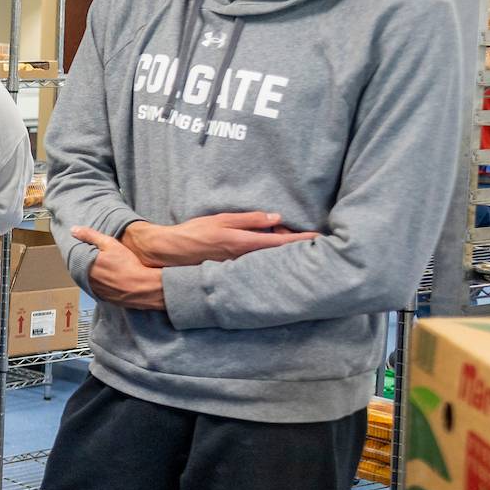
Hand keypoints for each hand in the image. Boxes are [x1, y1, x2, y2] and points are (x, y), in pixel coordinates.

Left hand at [71, 226, 168, 311]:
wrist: (143, 287)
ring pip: (89, 280)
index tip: (87, 250)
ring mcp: (95, 291)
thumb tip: (73, 230)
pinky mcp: (104, 298)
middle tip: (97, 259)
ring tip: (104, 269)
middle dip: (87, 264)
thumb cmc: (128, 264)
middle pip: (81, 270)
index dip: (81, 253)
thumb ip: (90, 236)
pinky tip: (110, 279)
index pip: (75, 258)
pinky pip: (98, 290)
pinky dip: (101, 284)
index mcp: (86, 266)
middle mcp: (87, 280)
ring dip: (93, 275)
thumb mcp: (110, 244)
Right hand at [123, 212, 318, 266]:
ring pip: (268, 261)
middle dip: (296, 249)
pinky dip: (268, 260)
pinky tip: (272, 256)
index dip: (300, 240)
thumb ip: (249, 219)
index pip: (280, 243)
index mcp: (243, 243)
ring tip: (297, 249)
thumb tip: (275, 217)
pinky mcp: (233, 273)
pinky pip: (256, 266)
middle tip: (314, 243)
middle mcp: (244, 259)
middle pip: (278, 255)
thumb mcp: (221, 219)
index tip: (319, 238)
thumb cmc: (194, 232)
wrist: (170, 252)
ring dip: (282, 255)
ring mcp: (239, 268)